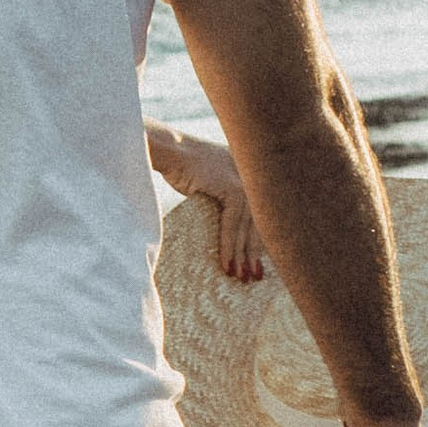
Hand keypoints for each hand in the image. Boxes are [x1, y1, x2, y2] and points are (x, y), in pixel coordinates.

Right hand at [159, 130, 264, 282]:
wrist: (168, 149)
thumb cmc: (178, 164)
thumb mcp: (208, 179)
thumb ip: (220, 194)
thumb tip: (221, 219)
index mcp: (248, 171)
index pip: (259, 210)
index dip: (258, 237)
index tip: (258, 260)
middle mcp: (251, 173)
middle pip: (257, 219)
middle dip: (254, 251)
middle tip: (254, 276)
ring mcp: (244, 178)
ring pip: (247, 225)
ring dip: (243, 254)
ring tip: (240, 276)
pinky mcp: (232, 186)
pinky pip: (232, 222)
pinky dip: (228, 245)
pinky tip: (226, 264)